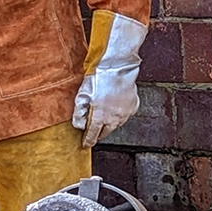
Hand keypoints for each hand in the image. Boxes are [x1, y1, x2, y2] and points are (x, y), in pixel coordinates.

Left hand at [72, 11, 147, 147]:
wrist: (117, 66)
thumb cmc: (99, 77)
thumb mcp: (82, 94)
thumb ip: (79, 112)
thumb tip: (78, 125)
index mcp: (100, 116)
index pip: (93, 134)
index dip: (88, 141)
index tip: (86, 144)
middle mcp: (114, 118)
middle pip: (106, 132)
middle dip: (99, 132)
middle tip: (94, 131)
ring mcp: (125, 113)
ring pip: (116, 124)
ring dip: (110, 123)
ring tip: (105, 116)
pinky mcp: (133, 106)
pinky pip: (125, 115)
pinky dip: (120, 114)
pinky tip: (115, 106)